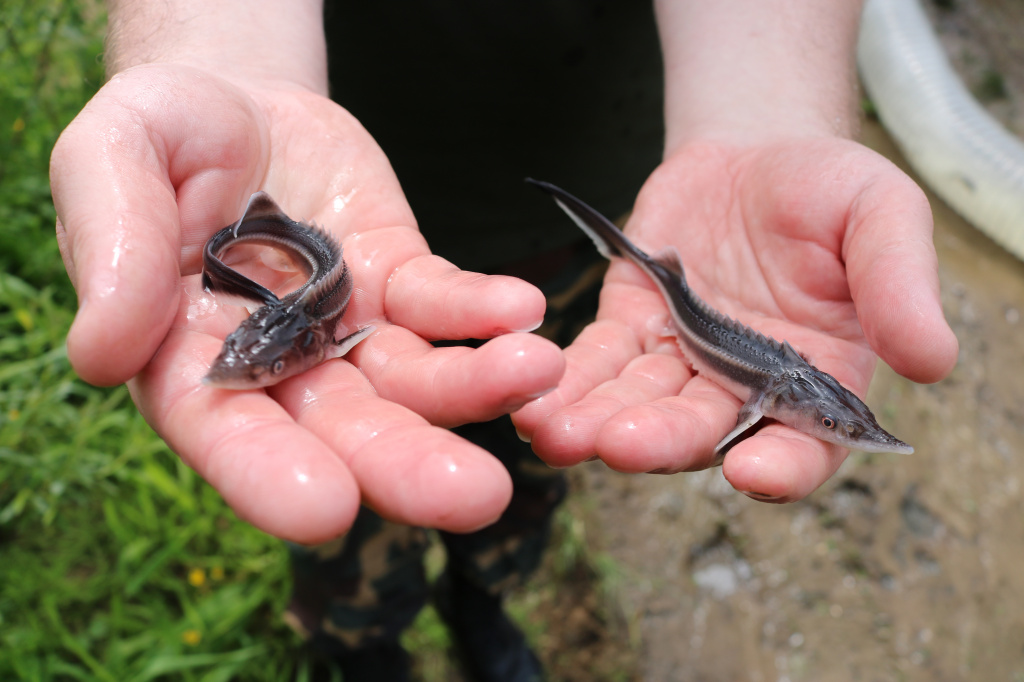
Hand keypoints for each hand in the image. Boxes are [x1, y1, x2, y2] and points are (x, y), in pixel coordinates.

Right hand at [50, 64, 563, 541]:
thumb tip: (102, 353)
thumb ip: (113, 246)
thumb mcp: (110, 160)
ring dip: (474, 387)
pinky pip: (443, 303)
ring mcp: (348, 327)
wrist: (233, 100)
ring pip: (412, 380)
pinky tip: (523, 309)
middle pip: (345, 430)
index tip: (323, 511)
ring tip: (535, 370)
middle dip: (408, 464)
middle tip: (476, 497)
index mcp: (189, 361)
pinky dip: (482, 311)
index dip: (266, 473)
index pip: (224, 432)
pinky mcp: (400, 281)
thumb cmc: (157, 137)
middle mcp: (279, 367)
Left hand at [513, 136, 957, 500]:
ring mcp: (680, 367)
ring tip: (555, 434)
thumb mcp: (879, 213)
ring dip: (596, 424)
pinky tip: (534, 396)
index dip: (784, 465)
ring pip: (637, 407)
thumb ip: (900, 282)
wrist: (752, 153)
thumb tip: (932, 361)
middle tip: (622, 445)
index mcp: (817, 381)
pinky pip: (596, 364)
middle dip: (662, 441)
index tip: (753, 471)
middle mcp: (744, 390)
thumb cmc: (825, 190)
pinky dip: (568, 381)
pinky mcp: (628, 332)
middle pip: (704, 431)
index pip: (806, 444)